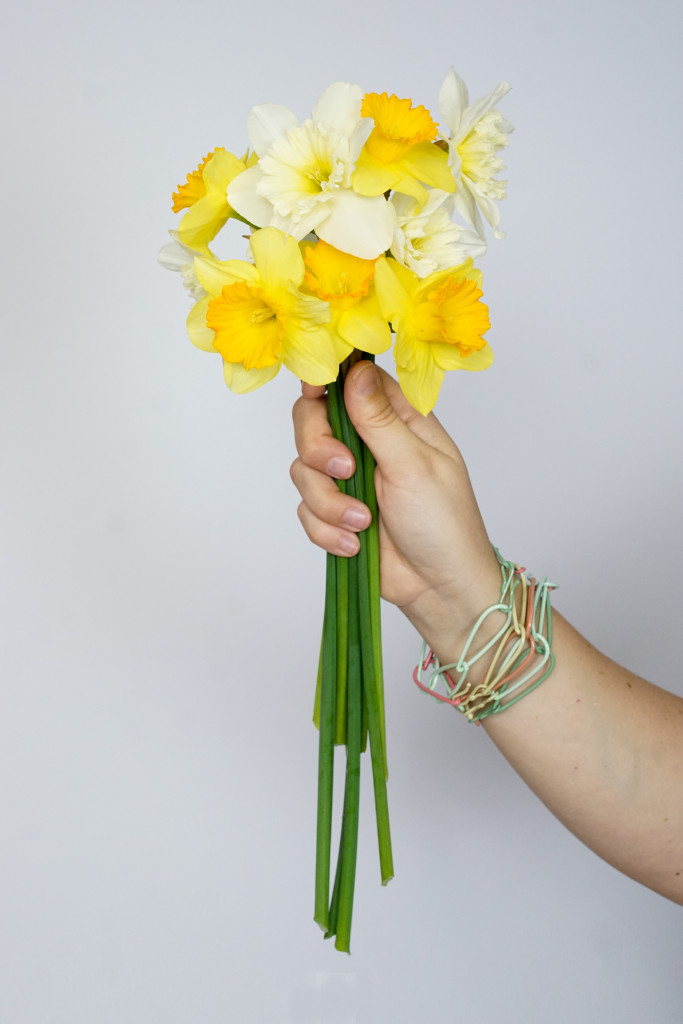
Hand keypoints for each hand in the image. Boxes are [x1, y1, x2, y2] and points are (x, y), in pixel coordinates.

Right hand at [291, 361, 501, 658]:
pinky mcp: (334, 513)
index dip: (325, 380)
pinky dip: (327, 529)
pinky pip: (305, 510)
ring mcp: (348, 479)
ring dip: (329, 501)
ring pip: (303, 469)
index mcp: (397, 420)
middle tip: (344, 471)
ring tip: (364, 522)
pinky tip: (356, 543)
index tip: (314, 391)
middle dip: (319, 448)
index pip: (350, 381)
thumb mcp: (414, 465)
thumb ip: (379, 419)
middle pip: (312, 420)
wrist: (439, 589)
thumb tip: (354, 371)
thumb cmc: (445, 524)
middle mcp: (368, 443)